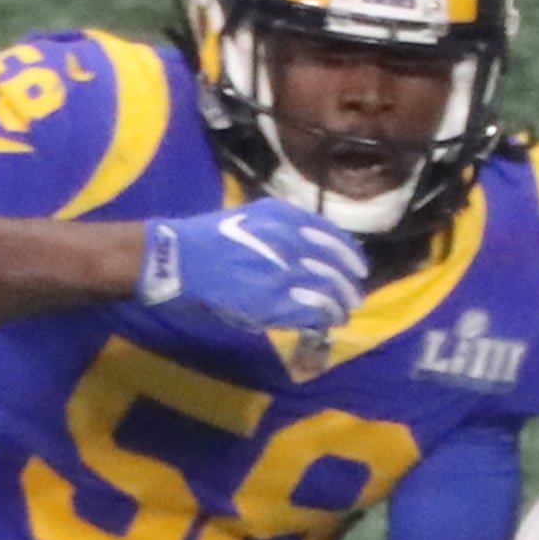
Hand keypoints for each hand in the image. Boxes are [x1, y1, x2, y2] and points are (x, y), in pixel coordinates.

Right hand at [139, 201, 366, 335]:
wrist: (179, 258)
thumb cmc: (209, 238)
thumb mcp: (251, 217)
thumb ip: (283, 227)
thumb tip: (311, 247)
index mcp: (284, 218)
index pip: (331, 237)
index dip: (350, 255)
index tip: (359, 267)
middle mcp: (288, 240)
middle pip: (334, 266)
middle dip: (349, 284)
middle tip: (354, 296)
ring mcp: (282, 272)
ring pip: (328, 290)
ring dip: (340, 304)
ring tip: (343, 313)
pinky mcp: (272, 301)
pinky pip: (311, 310)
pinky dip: (324, 317)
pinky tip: (327, 322)